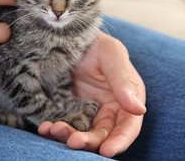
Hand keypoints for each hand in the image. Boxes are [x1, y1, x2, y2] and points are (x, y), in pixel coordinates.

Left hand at [38, 32, 145, 157]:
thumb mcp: (112, 54)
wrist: (68, 36)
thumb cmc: (97, 43)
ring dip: (69, 135)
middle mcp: (108, 109)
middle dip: (89, 141)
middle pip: (103, 134)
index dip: (120, 141)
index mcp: (126, 98)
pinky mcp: (68, 110)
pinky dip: (54, 128)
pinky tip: (45, 127)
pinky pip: (64, 124)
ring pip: (82, 132)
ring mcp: (87, 111)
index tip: (106, 150)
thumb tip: (139, 109)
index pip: (128, 126)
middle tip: (73, 141)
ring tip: (54, 129)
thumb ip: (123, 81)